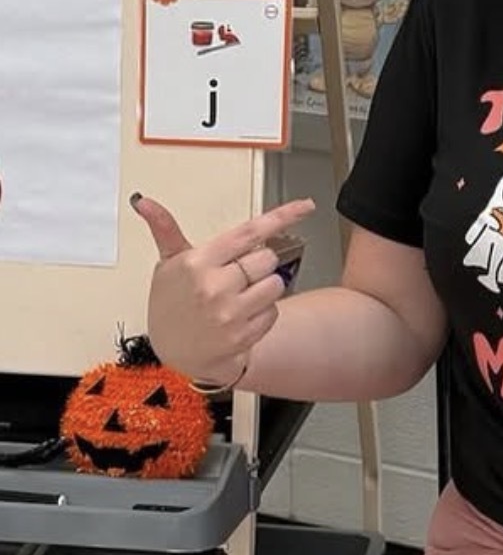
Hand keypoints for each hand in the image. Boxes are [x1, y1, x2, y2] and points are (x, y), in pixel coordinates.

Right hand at [132, 192, 314, 385]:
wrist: (173, 353)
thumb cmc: (172, 303)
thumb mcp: (167, 264)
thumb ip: (164, 229)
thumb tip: (143, 201)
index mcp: (197, 262)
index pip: (249, 232)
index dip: (282, 217)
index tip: (306, 207)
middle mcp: (215, 286)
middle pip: (267, 258)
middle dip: (258, 263)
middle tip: (238, 275)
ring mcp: (230, 313)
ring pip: (276, 284)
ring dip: (264, 288)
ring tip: (239, 296)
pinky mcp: (242, 336)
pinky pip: (273, 312)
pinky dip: (263, 313)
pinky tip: (241, 317)